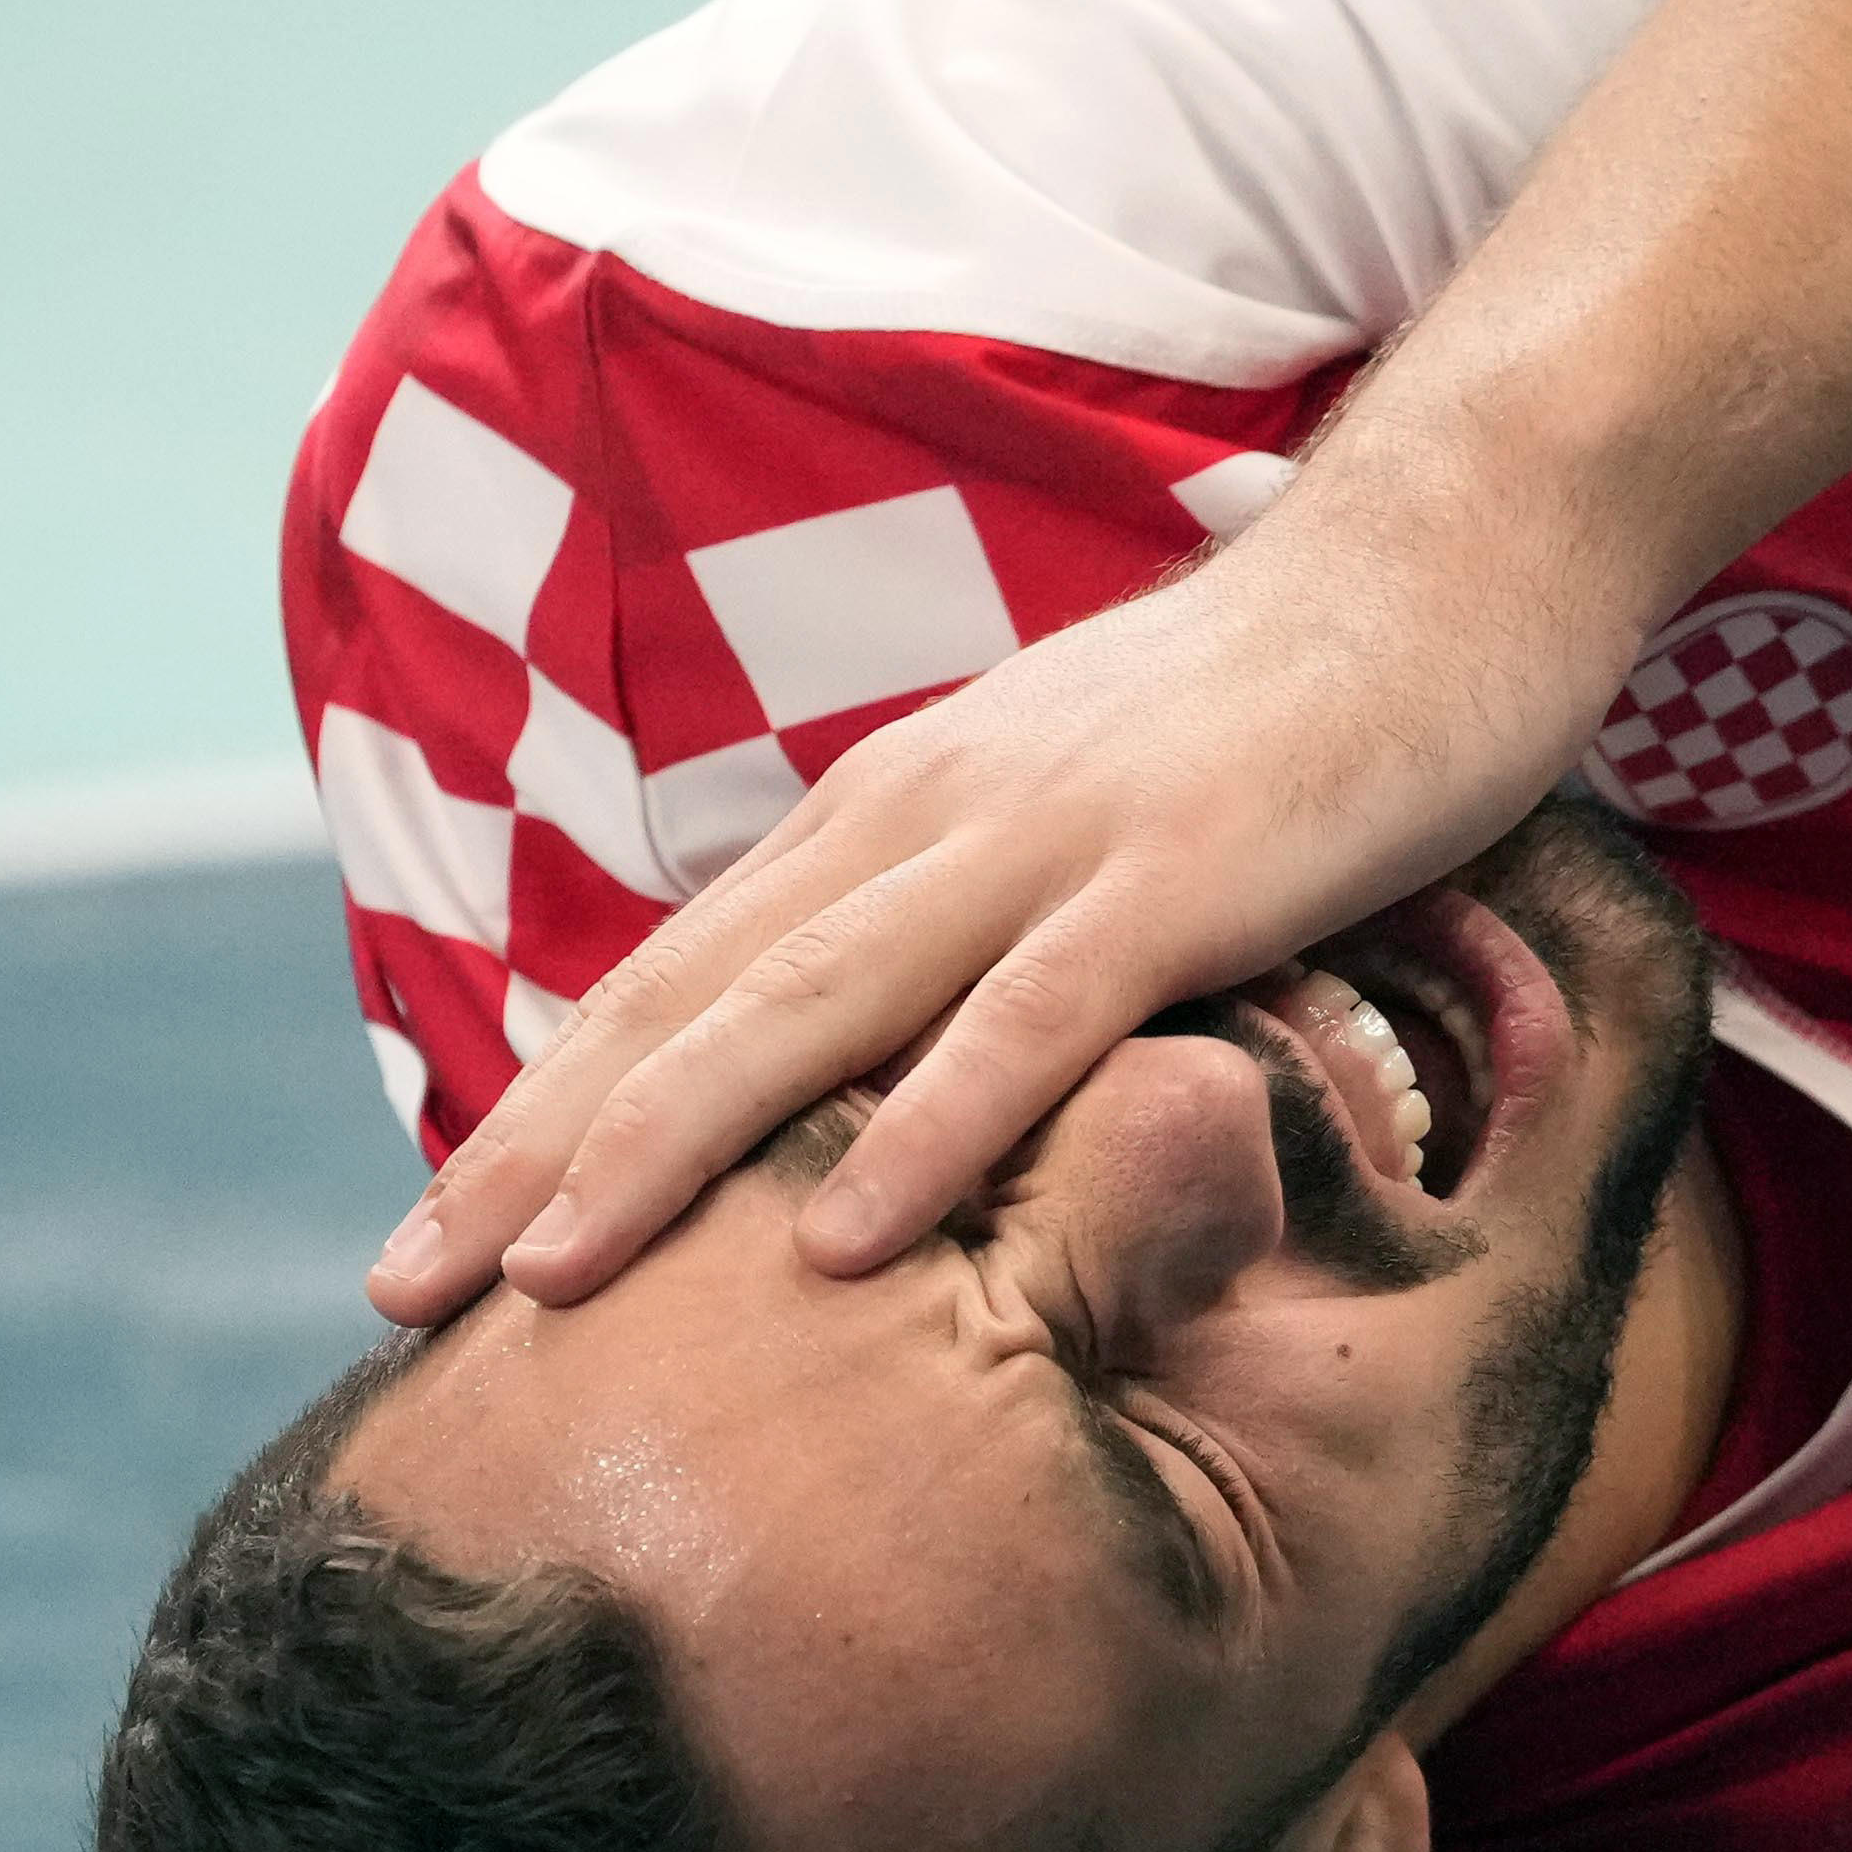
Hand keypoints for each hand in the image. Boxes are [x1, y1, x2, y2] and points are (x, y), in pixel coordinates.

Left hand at [366, 494, 1639, 1319]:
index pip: (681, 981)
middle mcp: (931, 816)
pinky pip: (1029, 1022)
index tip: (432, 1236)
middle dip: (536, 1153)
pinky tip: (844, 1239)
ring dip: (667, 1151)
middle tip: (401, 1294)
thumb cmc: (1286, 713)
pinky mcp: (1179, 874)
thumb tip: (903, 1070)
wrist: (1451, 558)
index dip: (546, 1108)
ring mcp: (1050, 840)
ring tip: (545, 1283)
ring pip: (812, 1012)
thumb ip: (987, 924)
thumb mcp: (1092, 822)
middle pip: (693, 1006)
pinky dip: (926, 1129)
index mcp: (899, 811)